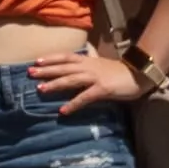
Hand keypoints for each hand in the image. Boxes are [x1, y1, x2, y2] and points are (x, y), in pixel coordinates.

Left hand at [33, 46, 148, 111]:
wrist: (139, 74)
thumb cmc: (119, 71)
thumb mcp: (100, 64)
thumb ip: (89, 63)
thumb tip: (78, 60)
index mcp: (87, 60)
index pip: (65, 56)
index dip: (50, 58)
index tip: (36, 61)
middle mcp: (88, 67)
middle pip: (63, 67)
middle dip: (46, 70)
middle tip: (29, 72)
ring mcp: (95, 77)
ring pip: (70, 80)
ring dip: (54, 84)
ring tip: (40, 89)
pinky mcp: (102, 89)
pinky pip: (84, 97)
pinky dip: (73, 103)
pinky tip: (63, 110)